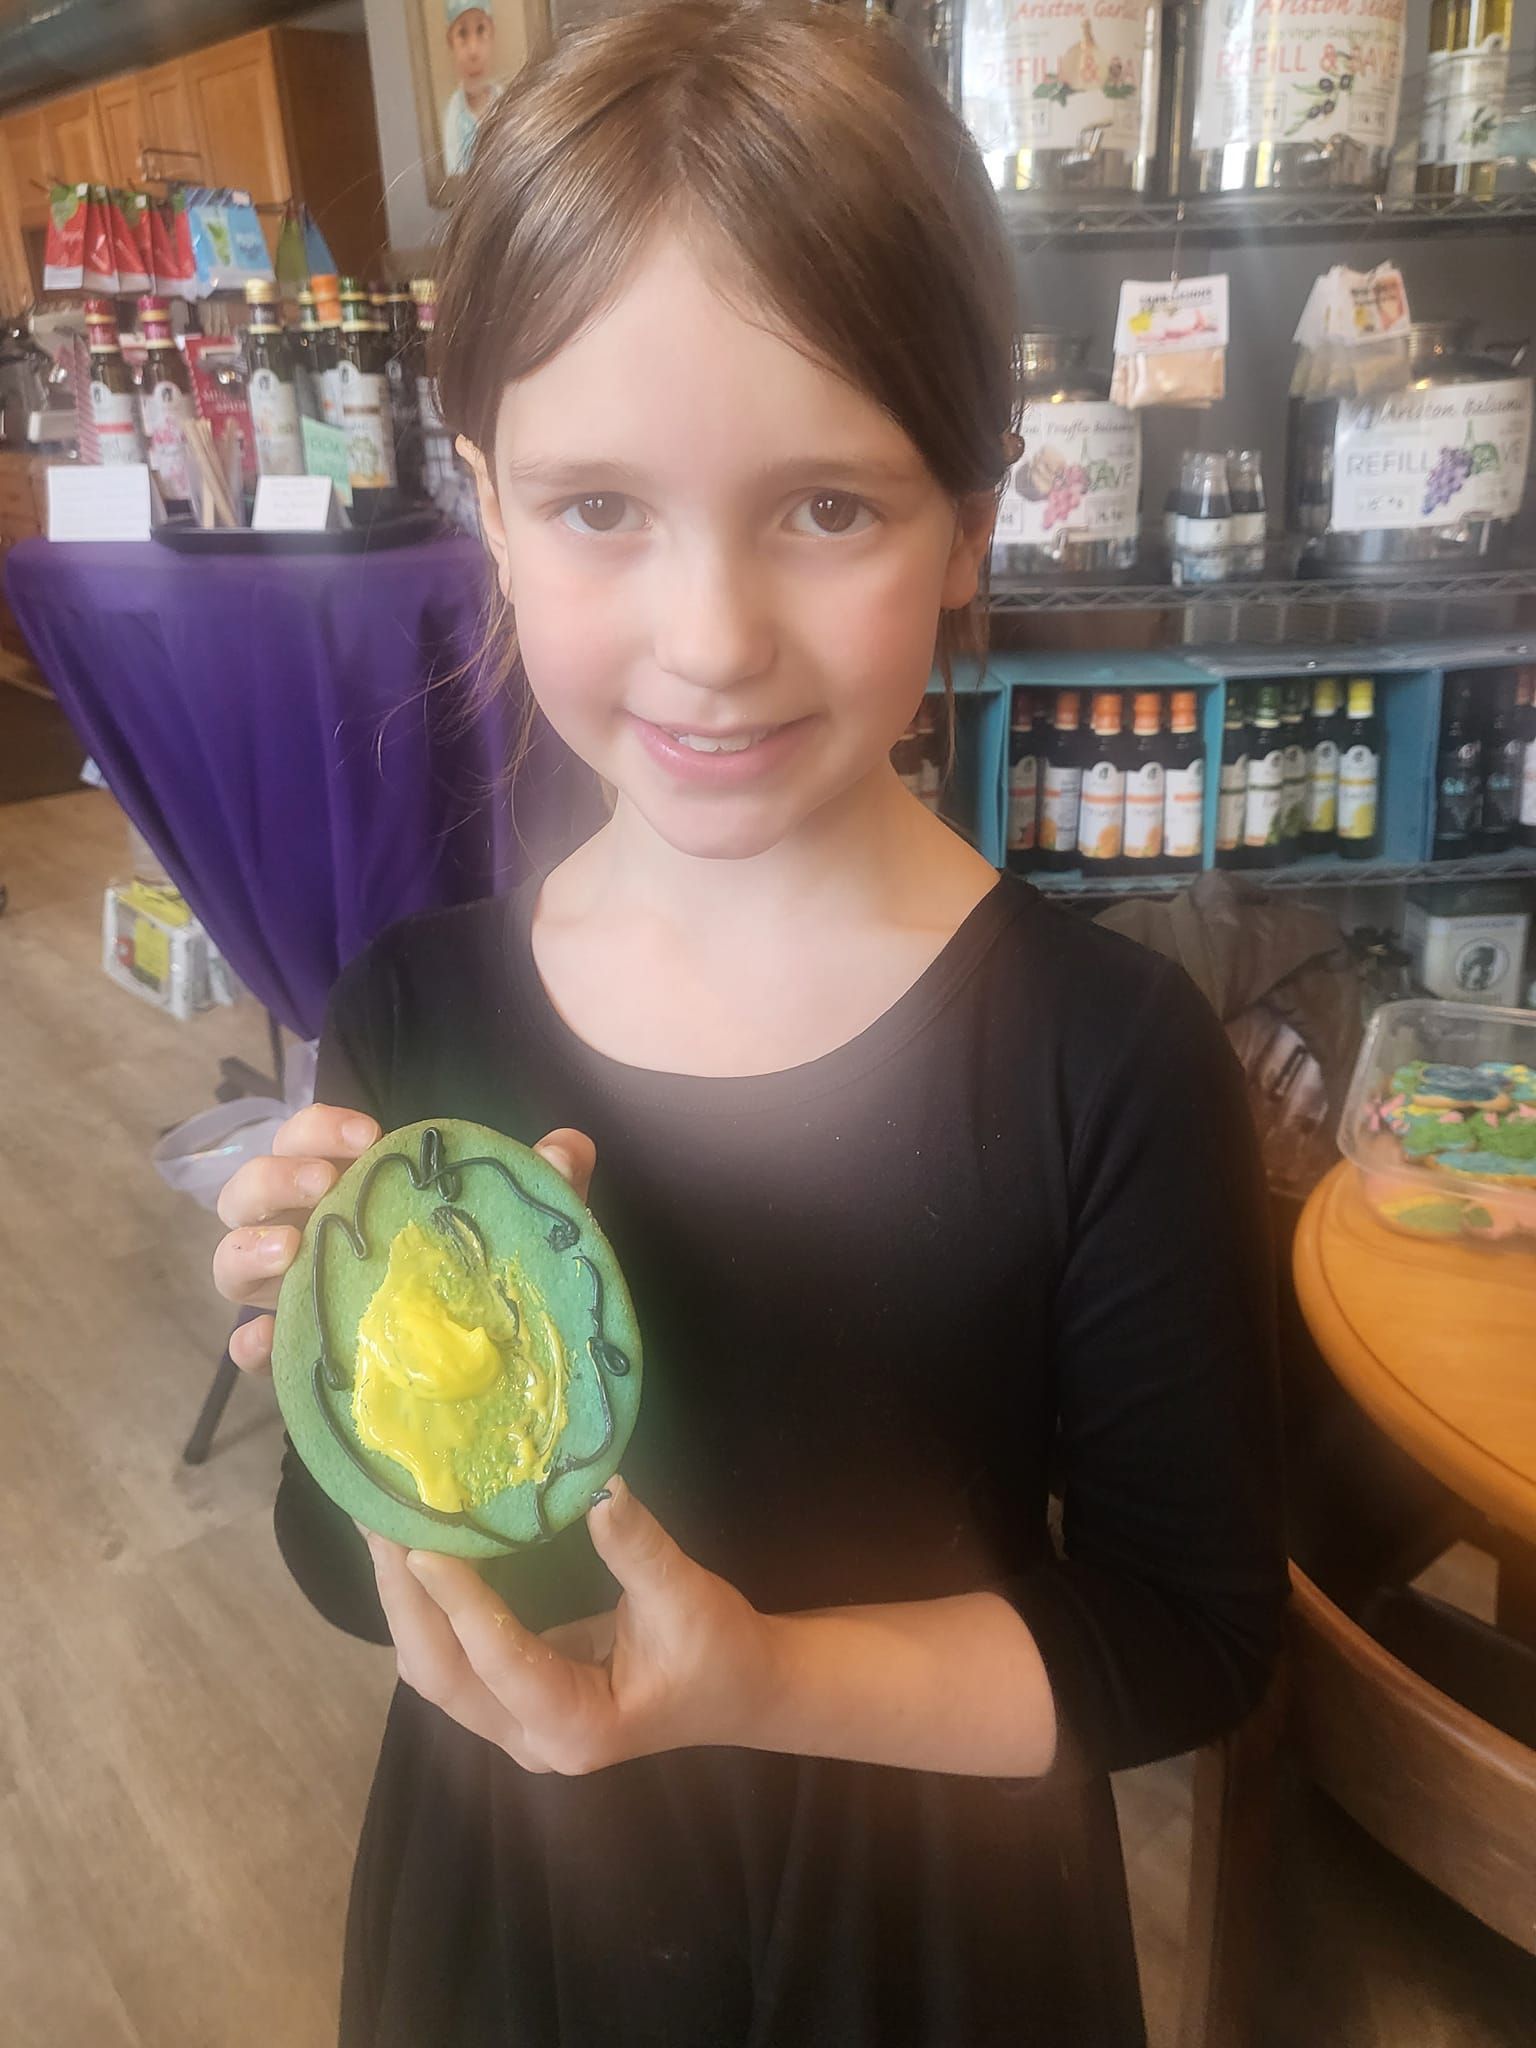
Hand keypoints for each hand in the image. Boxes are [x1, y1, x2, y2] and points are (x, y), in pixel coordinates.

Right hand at [211, 1110, 595, 1375]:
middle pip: (250, 1190)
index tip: (368, 1135)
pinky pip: (251, 1347)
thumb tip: (571, 1145)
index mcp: (349, 1187)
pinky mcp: (295, 1352)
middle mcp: (308, 1232)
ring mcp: (293, 1293)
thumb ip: (545, 1181)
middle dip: (275, 1177)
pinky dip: (250, 1343)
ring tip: (289, 1253)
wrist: (487, 1360)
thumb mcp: (519, 1221)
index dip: (322, 1127)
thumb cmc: (485, 1266)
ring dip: (247, 1248)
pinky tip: (265, 1344)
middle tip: (324, 1185)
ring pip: (232, 1260)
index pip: (308, 1138)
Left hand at [365, 1478, 778, 1773]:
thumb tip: (600, 1486)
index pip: (500, 1660)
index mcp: (577, 1726)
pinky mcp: (509, 1696)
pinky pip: (452, 1655)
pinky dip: (427, 1604)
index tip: (422, 1542)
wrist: (741, 1690)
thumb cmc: (720, 1652)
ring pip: (434, 1670)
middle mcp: (531, 1738)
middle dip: (404, 1600)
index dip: (458, 1601)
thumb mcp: (687, 1598)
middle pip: (441, 1676)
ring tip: (378, 1525)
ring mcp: (513, 1723)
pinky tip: (411, 1550)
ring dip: (404, 1600)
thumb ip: (638, 1549)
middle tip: (377, 1521)